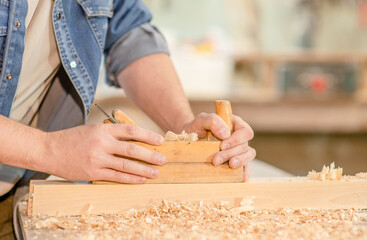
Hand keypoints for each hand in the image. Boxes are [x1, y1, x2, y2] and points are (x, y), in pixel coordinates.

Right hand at [43, 124, 165, 182]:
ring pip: (126, 165)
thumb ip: (111, 134)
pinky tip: (140, 180)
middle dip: (151, 155)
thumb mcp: (93, 130)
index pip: (131, 131)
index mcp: (103, 129)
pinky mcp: (93, 172)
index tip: (160, 140)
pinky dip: (130, 179)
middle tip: (163, 159)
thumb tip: (134, 141)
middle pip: (132, 149)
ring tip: (156, 173)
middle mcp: (102, 142)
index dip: (148, 136)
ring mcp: (97, 158)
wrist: (49, 149)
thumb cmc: (72, 139)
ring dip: (144, 170)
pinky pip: (116, 176)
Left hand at [183, 113, 255, 180]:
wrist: (189, 140)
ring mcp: (238, 150)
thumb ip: (213, 121)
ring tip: (230, 165)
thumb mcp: (202, 120)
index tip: (222, 145)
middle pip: (244, 146)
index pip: (245, 131)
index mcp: (234, 125)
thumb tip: (225, 134)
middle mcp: (239, 138)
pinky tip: (241, 178)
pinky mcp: (235, 161)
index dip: (236, 139)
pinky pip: (245, 167)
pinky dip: (245, 172)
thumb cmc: (197, 127)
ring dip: (240, 161)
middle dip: (231, 154)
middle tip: (215, 160)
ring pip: (248, 155)